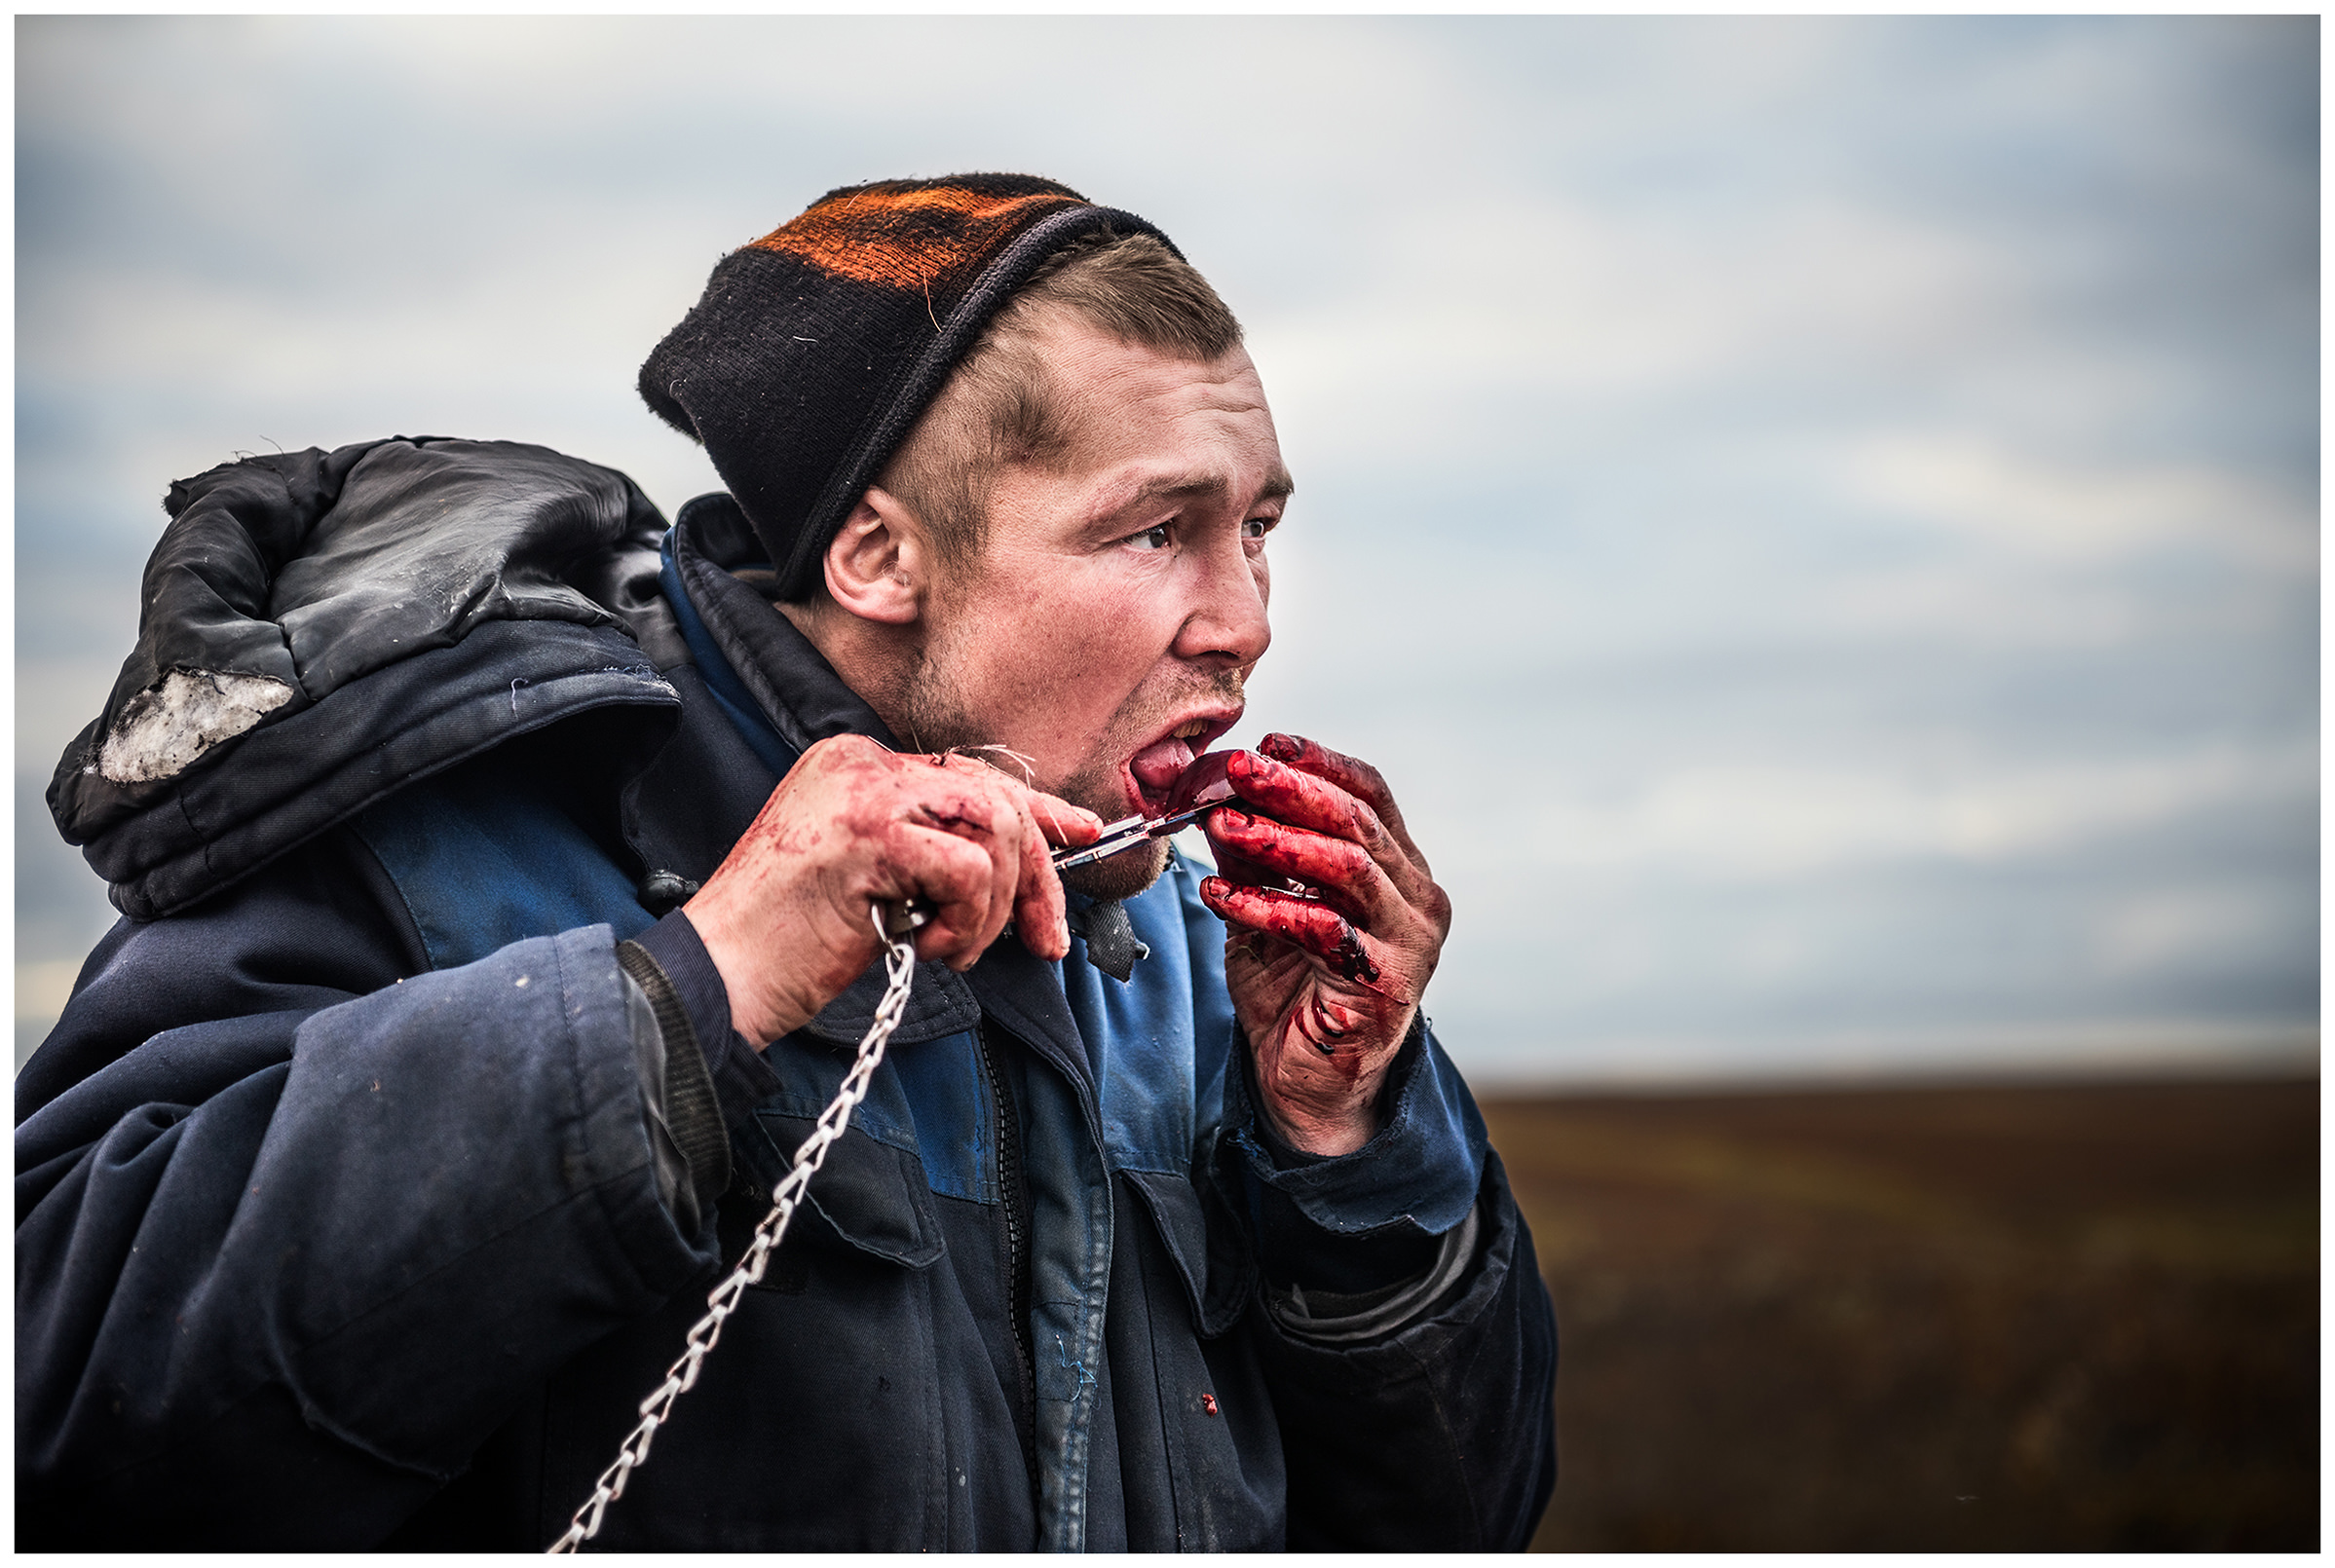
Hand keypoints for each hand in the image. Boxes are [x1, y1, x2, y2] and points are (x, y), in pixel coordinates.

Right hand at [684, 735, 1101, 1048]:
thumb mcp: (870, 878)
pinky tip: (923, 946)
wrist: (718, 977)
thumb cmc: (789, 944)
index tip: (1080, 837)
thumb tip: (1020, 855)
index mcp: (855, 762)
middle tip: (1045, 941)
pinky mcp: (872, 834)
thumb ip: (928, 849)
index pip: (968, 774)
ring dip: (993, 909)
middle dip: (1035, 875)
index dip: (1036, 809)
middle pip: (994, 797)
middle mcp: (861, 760)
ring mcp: (864, 791)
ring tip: (948, 948)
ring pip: (993, 829)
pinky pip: (969, 870)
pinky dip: (967, 922)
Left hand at [1198, 733, 1451, 1156]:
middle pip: (1360, 821)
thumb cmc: (1292, 990)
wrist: (1307, 1086)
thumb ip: (1252, 855)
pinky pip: (1325, 929)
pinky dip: (1269, 906)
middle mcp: (1417, 898)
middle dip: (1293, 788)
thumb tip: (1215, 793)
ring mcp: (1409, 942)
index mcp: (1398, 869)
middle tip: (1238, 769)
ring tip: (1222, 825)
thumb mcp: (1264, 907)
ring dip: (1279, 839)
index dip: (1320, 762)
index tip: (1267, 742)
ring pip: (1351, 867)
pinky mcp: (1385, 985)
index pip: (1371, 793)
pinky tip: (1222, 895)